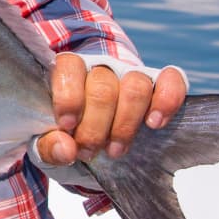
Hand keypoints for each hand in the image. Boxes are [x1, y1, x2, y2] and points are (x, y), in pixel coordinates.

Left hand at [37, 53, 186, 165]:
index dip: (70, 97)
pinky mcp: (159, 84)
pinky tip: (154, 123)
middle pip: (103, 88)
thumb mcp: (47, 141)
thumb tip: (67, 150)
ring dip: (125, 125)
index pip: (70, 66)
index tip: (68, 126)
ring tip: (114, 150)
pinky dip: (167, 100)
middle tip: (88, 151)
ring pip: (135, 86)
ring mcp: (131, 74)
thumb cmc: (65, 133)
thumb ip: (48, 146)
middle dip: (95, 127)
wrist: (91, 132)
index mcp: (67, 70)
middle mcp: (101, 66)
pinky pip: (171, 80)